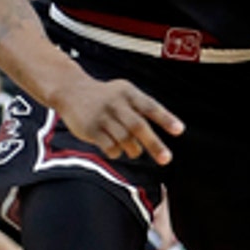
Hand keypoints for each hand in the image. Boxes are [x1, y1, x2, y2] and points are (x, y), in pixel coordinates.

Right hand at [48, 76, 184, 164]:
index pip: (150, 106)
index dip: (165, 119)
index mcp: (128, 92)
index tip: (179, 131)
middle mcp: (115, 103)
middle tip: (166, 159)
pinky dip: (117, 152)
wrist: (70, 90)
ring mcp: (102, 116)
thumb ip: (143, 109)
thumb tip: (166, 132)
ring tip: (135, 151)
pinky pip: (110, 147)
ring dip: (134, 150)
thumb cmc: (106, 96)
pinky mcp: (90, 129)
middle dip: (154, 144)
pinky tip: (116, 149)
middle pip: (138, 126)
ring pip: (125, 139)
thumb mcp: (124, 93)